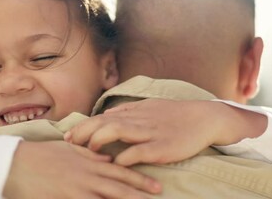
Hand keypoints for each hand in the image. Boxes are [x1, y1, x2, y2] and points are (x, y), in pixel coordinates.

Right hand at [3, 141, 160, 198]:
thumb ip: (89, 153)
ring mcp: (77, 189)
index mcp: (88, 162)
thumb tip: (107, 157)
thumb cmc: (41, 155)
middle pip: (119, 187)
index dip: (139, 179)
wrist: (16, 163)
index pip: (120, 171)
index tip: (155, 186)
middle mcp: (87, 176)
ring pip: (108, 198)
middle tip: (158, 195)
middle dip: (140, 193)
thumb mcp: (68, 149)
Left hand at [65, 99, 266, 165]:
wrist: (203, 118)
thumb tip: (106, 114)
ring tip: (90, 150)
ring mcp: (149, 133)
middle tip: (69, 144)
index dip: (83, 126)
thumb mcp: (148, 107)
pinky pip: (138, 152)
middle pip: (103, 122)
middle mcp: (138, 120)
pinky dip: (124, 157)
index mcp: (133, 112)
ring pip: (117, 130)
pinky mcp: (161, 147)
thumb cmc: (173, 114)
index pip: (101, 117)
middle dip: (83, 132)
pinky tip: (116, 164)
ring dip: (99, 140)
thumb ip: (127, 111)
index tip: (68, 136)